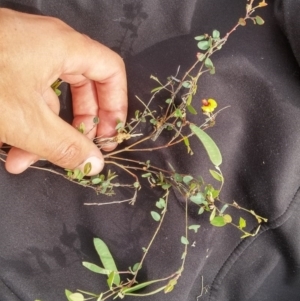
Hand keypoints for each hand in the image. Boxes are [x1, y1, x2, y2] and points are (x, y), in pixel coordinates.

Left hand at [0, 8, 126, 174]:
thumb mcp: (26, 121)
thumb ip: (67, 146)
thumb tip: (94, 164)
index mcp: (64, 47)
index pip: (110, 71)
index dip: (117, 104)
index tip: (110, 133)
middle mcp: (48, 45)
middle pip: (85, 87)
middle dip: (82, 123)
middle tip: (83, 149)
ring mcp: (24, 54)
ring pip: (51, 97)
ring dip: (46, 134)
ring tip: (29, 162)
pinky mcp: (5, 66)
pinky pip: (28, 96)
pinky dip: (25, 125)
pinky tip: (10, 151)